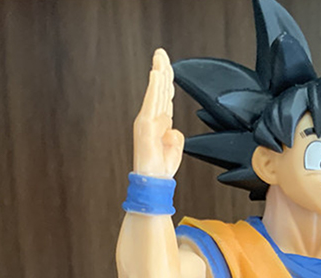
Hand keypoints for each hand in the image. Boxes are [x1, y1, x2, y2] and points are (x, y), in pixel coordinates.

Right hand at [133, 48, 184, 177]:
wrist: (153, 181)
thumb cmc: (162, 168)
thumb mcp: (174, 148)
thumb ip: (175, 135)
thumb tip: (174, 128)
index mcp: (159, 123)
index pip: (164, 96)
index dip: (166, 80)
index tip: (168, 66)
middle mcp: (150, 118)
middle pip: (159, 90)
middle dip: (161, 70)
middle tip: (162, 53)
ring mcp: (146, 120)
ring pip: (156, 91)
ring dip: (158, 72)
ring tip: (160, 58)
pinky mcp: (145, 124)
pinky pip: (151, 101)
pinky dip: (154, 87)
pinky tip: (156, 74)